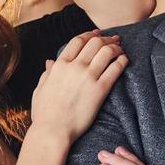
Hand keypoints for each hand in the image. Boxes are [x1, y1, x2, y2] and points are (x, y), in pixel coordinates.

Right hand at [30, 31, 126, 145]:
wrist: (53, 131)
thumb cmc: (44, 114)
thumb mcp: (40, 89)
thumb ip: (47, 73)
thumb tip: (50, 61)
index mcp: (59, 65)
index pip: (78, 41)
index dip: (90, 34)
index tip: (98, 33)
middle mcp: (74, 67)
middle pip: (95, 42)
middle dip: (106, 39)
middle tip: (114, 41)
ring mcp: (88, 77)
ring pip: (107, 52)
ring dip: (116, 48)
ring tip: (120, 50)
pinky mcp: (100, 90)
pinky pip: (115, 69)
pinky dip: (122, 61)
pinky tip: (124, 61)